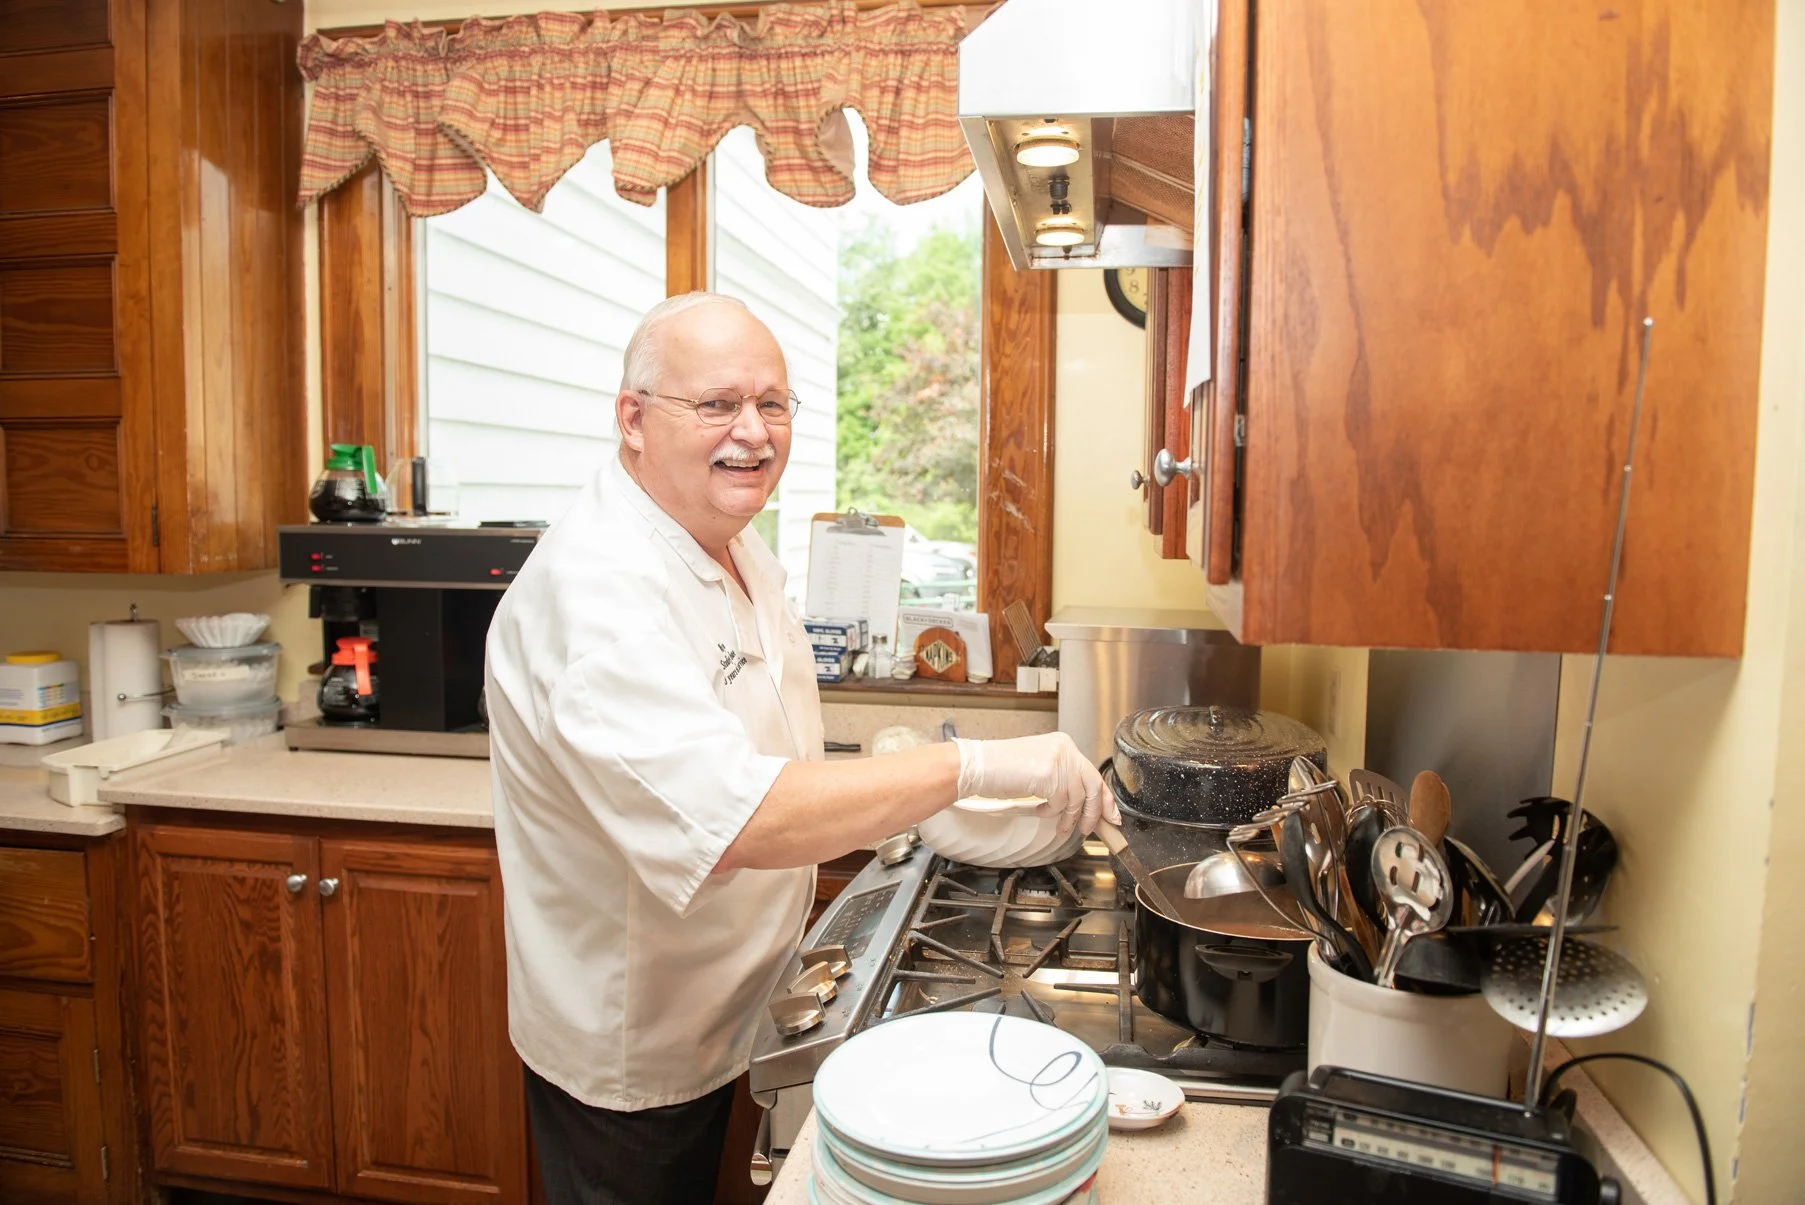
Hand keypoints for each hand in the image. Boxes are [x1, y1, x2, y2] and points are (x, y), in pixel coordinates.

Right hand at [953, 733, 1116, 834]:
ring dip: (1068, 818)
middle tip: (1089, 829)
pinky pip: (1060, 803)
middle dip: (1093, 812)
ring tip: (1059, 826)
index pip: (1093, 773)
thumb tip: (1082, 803)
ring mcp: (1058, 761)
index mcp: (1064, 745)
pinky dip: (1051, 812)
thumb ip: (1062, 778)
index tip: (1111, 816)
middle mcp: (1065, 749)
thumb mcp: (1040, 768)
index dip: (1105, 798)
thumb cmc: (1001, 768)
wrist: (977, 766)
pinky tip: (1039, 810)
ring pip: (1076, 799)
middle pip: (1092, 786)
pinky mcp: (1049, 775)